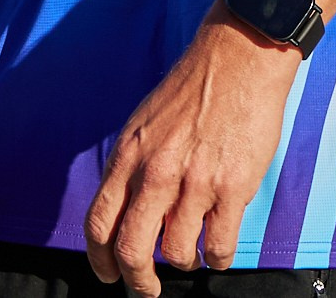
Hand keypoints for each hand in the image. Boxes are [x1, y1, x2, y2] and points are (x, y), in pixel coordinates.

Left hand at [84, 10, 298, 295]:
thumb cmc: (191, 89)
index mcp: (129, 156)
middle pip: (131, 249)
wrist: (237, 60)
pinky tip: (220, 251)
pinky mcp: (233, 188)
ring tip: (193, 256)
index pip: (99, 222)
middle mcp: (156, 173)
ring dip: (185, 263)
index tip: (108, 274)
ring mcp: (195, 183)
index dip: (100, 258)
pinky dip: (219, 258)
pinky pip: (221, 245)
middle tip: (146, 289)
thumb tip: (125, 207)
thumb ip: (133, 166)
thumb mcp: (143, 123)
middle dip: (137, 280)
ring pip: (178, 253)